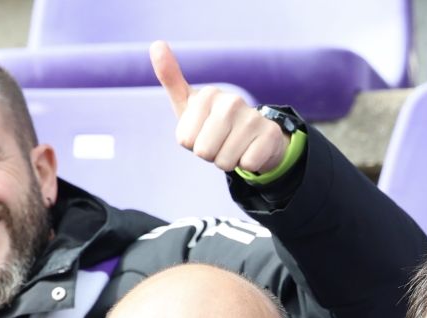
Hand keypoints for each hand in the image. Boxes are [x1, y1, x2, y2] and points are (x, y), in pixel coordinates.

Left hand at [151, 41, 289, 173]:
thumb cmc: (212, 121)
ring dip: (227, 160)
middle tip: (219, 142)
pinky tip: (250, 149)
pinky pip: (247, 164)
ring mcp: (253, 117)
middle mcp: (231, 101)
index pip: (185, 140)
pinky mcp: (270, 134)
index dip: (192, 144)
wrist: (253, 134)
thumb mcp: (188, 103)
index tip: (202, 132)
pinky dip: (246, 164)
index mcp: (207, 95)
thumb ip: (170, 78)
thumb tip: (157, 44)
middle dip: (209, 155)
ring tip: (234, 145)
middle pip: (204, 152)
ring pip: (225, 161)